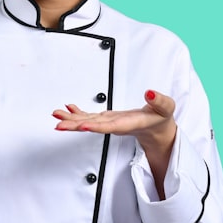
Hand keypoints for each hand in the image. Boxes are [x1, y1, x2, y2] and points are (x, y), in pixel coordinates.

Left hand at [53, 90, 177, 197]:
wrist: (158, 129)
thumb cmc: (161, 117)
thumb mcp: (166, 107)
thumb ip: (159, 101)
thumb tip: (150, 93)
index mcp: (129, 124)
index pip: (111, 126)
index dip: (96, 126)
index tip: (82, 126)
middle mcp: (116, 125)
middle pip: (93, 126)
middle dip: (75, 125)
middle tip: (58, 124)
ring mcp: (109, 122)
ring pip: (87, 121)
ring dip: (71, 119)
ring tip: (56, 115)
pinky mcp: (107, 119)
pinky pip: (90, 117)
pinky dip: (78, 113)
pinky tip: (68, 108)